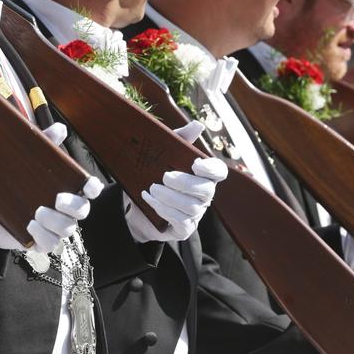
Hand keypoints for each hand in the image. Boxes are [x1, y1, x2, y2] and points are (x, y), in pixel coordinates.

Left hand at [0, 123, 103, 252]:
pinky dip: (42, 236)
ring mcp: (55, 227)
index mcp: (68, 189)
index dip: (93, 188)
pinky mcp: (41, 241)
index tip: (88, 186)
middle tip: (56, 199)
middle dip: (72, 206)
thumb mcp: (29, 160)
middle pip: (82, 211)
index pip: (90, 190)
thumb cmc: (19, 181)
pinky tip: (29, 226)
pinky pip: (50, 244)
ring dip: (53, 222)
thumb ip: (45, 143)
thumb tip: (60, 129)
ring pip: (66, 229)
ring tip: (35, 213)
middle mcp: (66, 210)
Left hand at [125, 121, 227, 242]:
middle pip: (206, 190)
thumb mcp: (162, 155)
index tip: (195, 163)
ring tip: (151, 189)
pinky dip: (165, 211)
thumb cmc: (152, 176)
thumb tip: (198, 125)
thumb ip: (179, 139)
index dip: (211, 169)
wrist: (133, 205)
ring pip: (192, 208)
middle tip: (164, 176)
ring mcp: (195, 214)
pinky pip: (182, 222)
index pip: (219, 172)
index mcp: (202, 176)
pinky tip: (150, 201)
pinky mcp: (184, 229)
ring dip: (170, 198)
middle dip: (184, 183)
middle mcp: (204, 196)